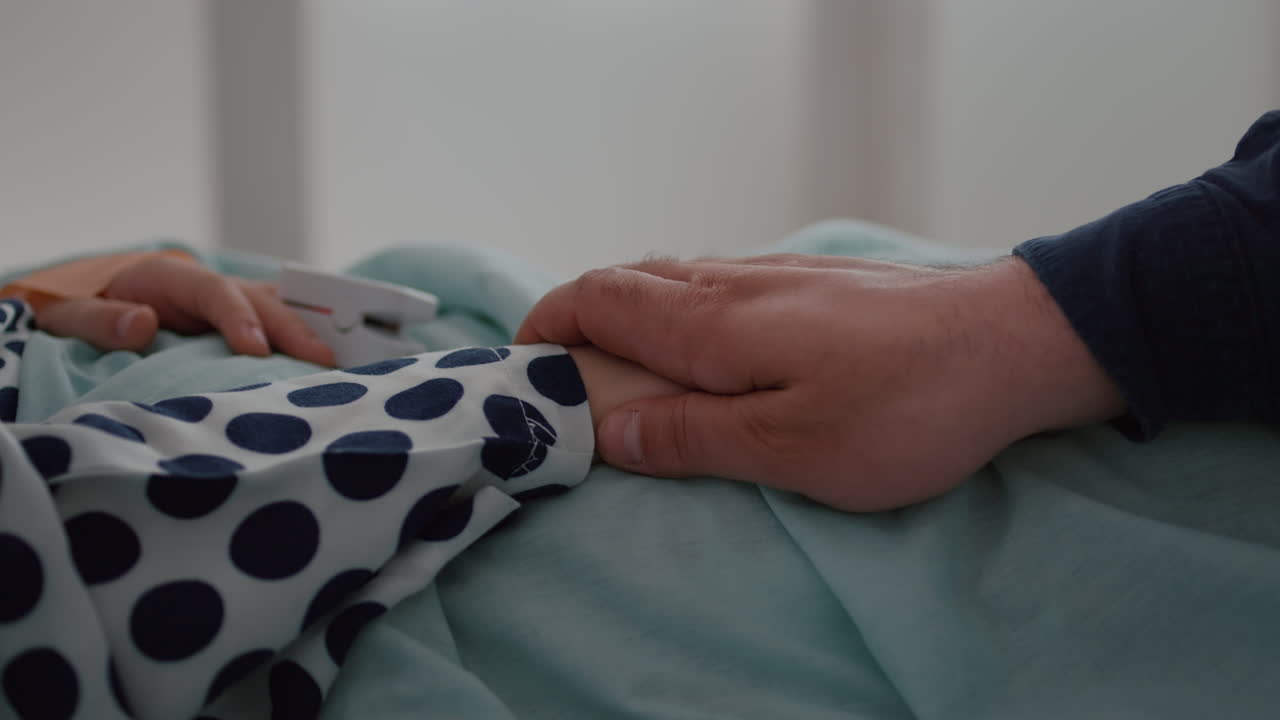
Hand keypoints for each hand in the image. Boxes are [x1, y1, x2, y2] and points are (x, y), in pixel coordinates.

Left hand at [36, 254, 334, 365]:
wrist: (84, 298)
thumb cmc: (76, 305)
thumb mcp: (69, 312)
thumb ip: (100, 320)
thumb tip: (143, 324)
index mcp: (168, 278)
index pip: (214, 292)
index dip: (239, 318)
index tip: (256, 350)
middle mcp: (206, 284)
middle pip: (260, 299)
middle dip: (293, 329)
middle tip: (321, 361)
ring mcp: (226, 300)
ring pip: (277, 307)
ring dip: (308, 330)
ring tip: (340, 360)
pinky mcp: (236, 319)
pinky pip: (274, 322)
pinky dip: (302, 335)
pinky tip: (326, 361)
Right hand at [517, 254, 1124, 510]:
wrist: (1014, 343)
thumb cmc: (907, 406)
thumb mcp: (792, 447)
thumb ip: (692, 437)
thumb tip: (608, 429)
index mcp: (711, 324)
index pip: (596, 302)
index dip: (546, 329)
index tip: (521, 370)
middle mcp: (732, 283)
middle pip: (623, 281)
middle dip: (577, 323)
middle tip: (568, 385)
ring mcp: (774, 272)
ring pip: (670, 279)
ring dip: (628, 316)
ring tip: (628, 375)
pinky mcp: (812, 279)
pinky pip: (715, 283)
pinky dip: (679, 312)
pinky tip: (706, 351)